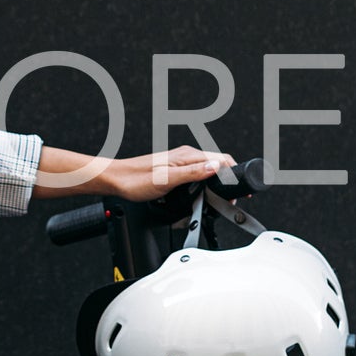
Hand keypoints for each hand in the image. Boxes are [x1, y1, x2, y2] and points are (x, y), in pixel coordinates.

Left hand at [108, 147, 233, 200]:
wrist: (116, 179)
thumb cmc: (135, 180)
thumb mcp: (167, 180)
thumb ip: (193, 173)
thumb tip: (216, 167)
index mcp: (188, 155)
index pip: (222, 159)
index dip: (235, 173)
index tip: (240, 191)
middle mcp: (186, 155)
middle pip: (218, 164)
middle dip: (228, 180)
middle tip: (230, 200)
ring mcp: (181, 161)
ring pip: (208, 169)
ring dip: (217, 182)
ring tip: (219, 198)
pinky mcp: (175, 168)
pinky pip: (197, 173)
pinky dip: (205, 183)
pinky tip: (202, 193)